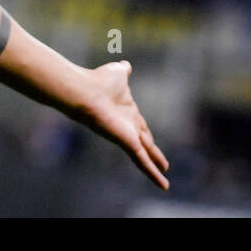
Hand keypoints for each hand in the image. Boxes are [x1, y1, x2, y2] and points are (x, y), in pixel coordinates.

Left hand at [78, 61, 169, 189]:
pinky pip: (143, 162)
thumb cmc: (99, 81)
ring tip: (164, 182)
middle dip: (154, 153)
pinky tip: (163, 185)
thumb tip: (126, 66)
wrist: (86, 91)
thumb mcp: (117, 73)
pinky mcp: (127, 143)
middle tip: (163, 165)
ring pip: (145, 156)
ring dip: (155, 168)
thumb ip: (123, 72)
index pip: (141, 125)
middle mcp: (128, 126)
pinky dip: (154, 174)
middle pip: (145, 143)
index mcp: (128, 111)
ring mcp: (127, 136)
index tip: (151, 140)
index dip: (147, 133)